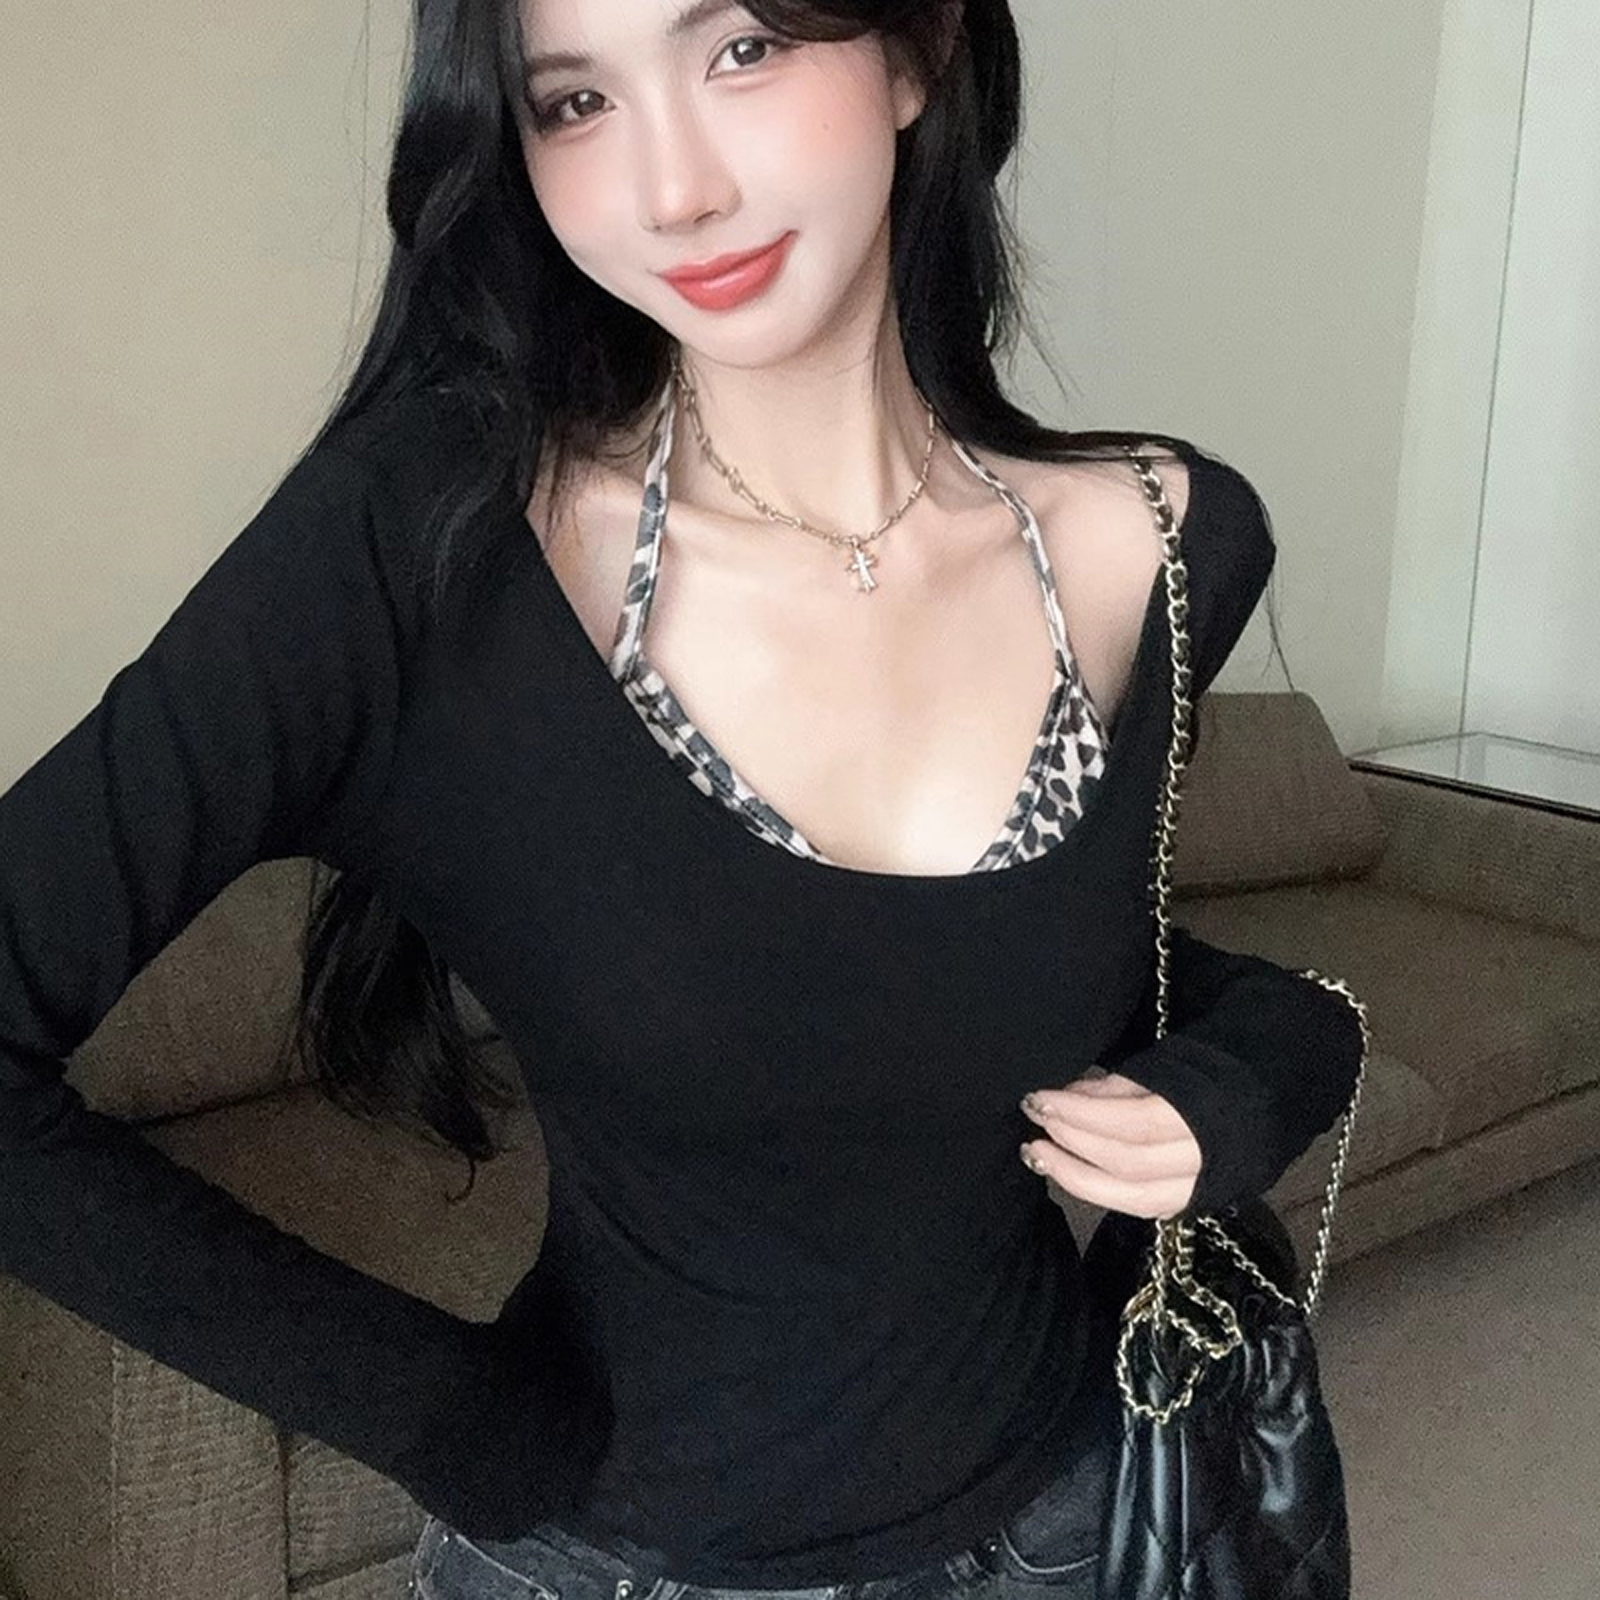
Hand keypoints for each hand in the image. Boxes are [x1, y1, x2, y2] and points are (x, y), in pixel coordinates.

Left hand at [1019, 1070, 1201, 1219]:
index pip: (1132, 1122)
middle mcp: (1207, 1160)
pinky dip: (1103, 1191)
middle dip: (1074, 1142)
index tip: (1039, 1097)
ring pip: (1133, 1197)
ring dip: (1077, 1176)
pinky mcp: (1194, 1204)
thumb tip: (1068, 1096)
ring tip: (1037, 1154)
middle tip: (1034, 1121)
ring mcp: (1203, 1189)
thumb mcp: (1168, 1064)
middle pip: (1128, 1162)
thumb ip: (1119, 1085)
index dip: (1081, 1113)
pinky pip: (1142, 1206)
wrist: (1273, 1096)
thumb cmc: (1212, 1069)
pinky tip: (1071, 1175)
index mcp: (1207, 1113)